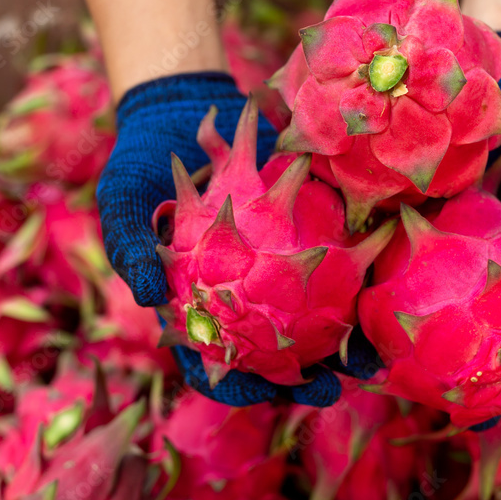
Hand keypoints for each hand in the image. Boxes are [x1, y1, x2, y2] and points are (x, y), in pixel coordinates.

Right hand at [98, 72, 384, 406]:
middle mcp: (234, 297)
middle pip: (270, 355)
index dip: (236, 387)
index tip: (261, 392)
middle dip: (303, 381)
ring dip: (341, 347)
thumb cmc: (141, 163)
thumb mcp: (123, 201)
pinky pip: (331, 263)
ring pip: (308, 321)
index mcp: (189, 305)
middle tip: (331, 388)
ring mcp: (269, 270)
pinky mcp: (301, 235)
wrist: (180, 106)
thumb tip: (144, 297)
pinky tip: (377, 288)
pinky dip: (352, 278)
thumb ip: (130, 248)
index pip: (211, 363)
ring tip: (369, 360)